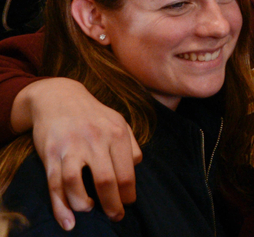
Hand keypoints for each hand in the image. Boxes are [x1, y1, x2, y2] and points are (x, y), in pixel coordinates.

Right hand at [14, 78, 140, 229]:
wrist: (59, 97)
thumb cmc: (93, 115)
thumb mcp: (118, 121)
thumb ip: (131, 144)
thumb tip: (136, 167)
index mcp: (116, 133)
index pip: (127, 172)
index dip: (128, 193)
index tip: (127, 203)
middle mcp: (94, 140)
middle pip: (106, 180)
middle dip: (112, 205)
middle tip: (116, 216)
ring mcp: (70, 148)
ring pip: (76, 183)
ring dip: (84, 204)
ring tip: (91, 208)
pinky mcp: (51, 155)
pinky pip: (55, 185)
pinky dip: (60, 207)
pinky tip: (68, 221)